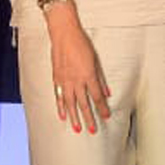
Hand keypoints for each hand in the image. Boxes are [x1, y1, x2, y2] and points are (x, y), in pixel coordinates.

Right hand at [46, 5, 110, 134]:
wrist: (64, 34)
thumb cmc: (81, 44)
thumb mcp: (95, 60)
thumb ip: (100, 78)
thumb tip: (107, 92)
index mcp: (88, 75)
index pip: (97, 96)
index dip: (102, 108)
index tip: (107, 116)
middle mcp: (76, 80)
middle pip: (84, 104)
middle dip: (90, 118)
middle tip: (93, 130)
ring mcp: (65, 81)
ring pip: (70, 104)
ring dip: (75, 117)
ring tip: (78, 129)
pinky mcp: (56, 79)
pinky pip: (58, 96)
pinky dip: (61, 107)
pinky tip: (63, 116)